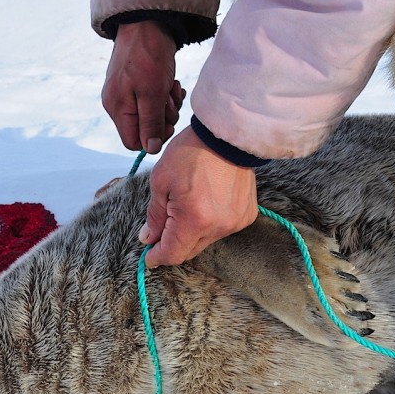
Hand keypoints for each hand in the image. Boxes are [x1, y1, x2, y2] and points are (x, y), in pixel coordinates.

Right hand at [102, 21, 183, 152]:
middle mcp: (119, 105)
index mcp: (117, 109)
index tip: (166, 123)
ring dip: (168, 107)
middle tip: (170, 102)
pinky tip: (172, 85)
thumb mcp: (153, 94)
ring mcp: (128, 96)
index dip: (152, 138)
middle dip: (163, 120)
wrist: (149, 24)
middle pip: (145, 131)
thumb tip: (150, 149)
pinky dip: (167, 97)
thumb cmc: (149, 56)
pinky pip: (155, 104)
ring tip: (171, 88)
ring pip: (154, 118)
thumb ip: (151, 123)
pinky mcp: (138, 87)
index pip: (133, 143)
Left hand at [139, 126, 257, 266]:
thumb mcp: (161, 181)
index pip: (173, 254)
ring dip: (192, 233)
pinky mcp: (246, 216)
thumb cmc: (191, 153)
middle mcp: (218, 227)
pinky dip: (210, 224)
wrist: (227, 136)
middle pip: (190, 251)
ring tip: (186, 208)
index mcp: (194, 220)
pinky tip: (206, 204)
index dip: (158, 257)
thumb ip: (154, 216)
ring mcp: (235, 223)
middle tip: (161, 231)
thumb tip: (148, 239)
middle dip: (173, 245)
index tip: (149, 256)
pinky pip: (222, 230)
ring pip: (205, 241)